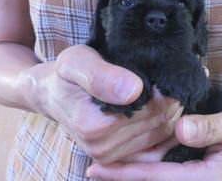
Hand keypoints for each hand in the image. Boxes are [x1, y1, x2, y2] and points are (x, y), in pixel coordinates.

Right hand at [26, 45, 182, 163]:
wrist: (52, 94)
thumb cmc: (66, 74)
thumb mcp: (77, 62)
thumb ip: (101, 76)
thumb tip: (133, 89)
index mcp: (95, 125)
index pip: (153, 107)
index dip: (164, 87)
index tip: (163, 70)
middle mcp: (102, 147)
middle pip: (159, 121)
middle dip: (169, 98)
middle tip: (168, 77)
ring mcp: (109, 156)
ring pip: (161, 132)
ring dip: (169, 111)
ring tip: (164, 88)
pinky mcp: (116, 158)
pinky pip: (155, 145)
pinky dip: (164, 127)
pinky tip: (164, 107)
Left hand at [86, 109, 221, 180]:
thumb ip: (210, 127)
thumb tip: (180, 129)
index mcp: (206, 180)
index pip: (158, 178)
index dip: (126, 173)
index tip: (97, 168)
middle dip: (122, 178)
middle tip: (90, 170)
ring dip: (132, 176)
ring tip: (102, 169)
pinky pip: (167, 180)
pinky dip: (147, 174)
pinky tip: (132, 166)